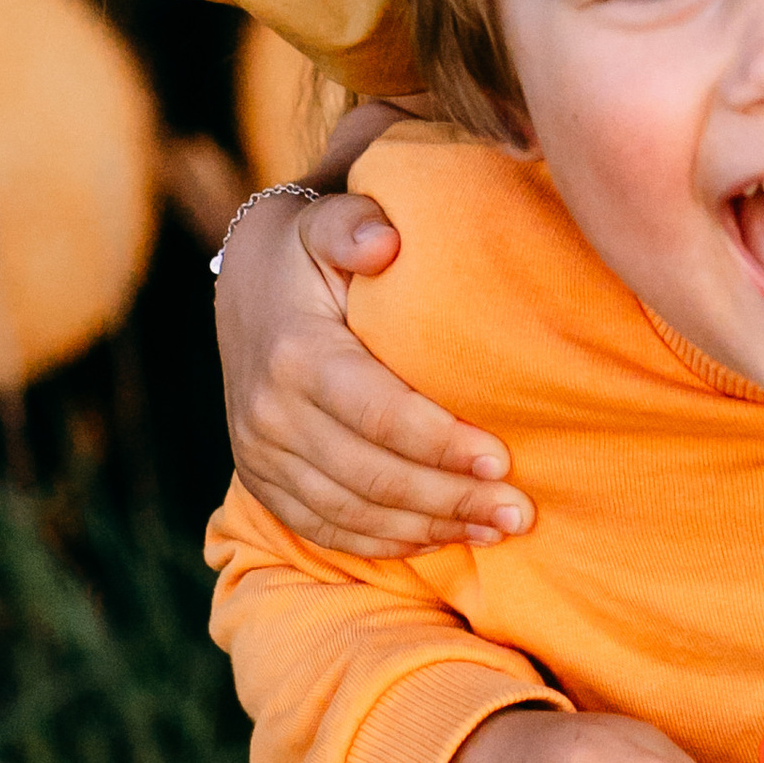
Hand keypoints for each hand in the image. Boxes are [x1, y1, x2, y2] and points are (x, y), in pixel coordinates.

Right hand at [219, 153, 529, 556]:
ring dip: (428, 528)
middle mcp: (269, 413)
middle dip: (450, 499)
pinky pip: (324, 528)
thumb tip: (385, 242)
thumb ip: (356, 224)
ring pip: (351, 513)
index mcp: (295, 354)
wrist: (244, 284)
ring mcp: (259, 454)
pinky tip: (441, 537)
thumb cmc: (308, 250)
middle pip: (371, 476)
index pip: (377, 415)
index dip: (441, 444)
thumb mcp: (327, 219)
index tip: (502, 460)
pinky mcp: (261, 479)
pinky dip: (385, 543)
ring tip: (496, 529)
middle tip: (519, 511)